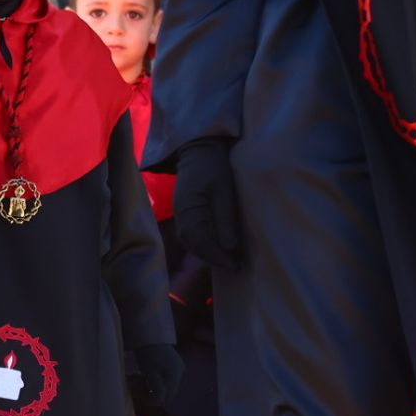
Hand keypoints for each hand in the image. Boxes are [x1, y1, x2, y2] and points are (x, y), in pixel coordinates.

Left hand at [132, 344, 183, 405]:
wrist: (148, 333)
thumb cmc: (147, 352)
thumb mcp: (150, 371)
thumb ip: (157, 388)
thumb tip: (160, 402)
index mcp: (175, 374)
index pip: (168, 395)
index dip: (154, 400)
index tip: (141, 398)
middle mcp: (180, 371)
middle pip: (168, 391)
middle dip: (153, 393)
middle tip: (138, 389)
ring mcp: (177, 367)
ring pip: (166, 385)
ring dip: (152, 386)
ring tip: (137, 381)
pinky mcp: (172, 364)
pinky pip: (165, 377)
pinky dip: (154, 380)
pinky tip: (142, 376)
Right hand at [172, 141, 239, 269]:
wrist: (198, 149)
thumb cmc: (213, 168)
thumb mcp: (224, 191)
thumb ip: (225, 219)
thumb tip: (229, 247)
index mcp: (189, 208)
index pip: (200, 240)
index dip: (217, 256)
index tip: (234, 265)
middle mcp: (181, 213)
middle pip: (192, 244)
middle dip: (212, 258)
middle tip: (233, 266)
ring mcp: (180, 212)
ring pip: (190, 241)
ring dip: (207, 253)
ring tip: (226, 260)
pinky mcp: (184, 210)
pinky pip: (190, 233)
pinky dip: (202, 244)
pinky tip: (216, 246)